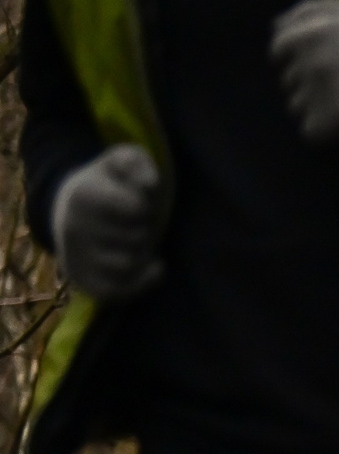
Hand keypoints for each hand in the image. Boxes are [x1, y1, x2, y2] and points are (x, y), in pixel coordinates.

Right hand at [51, 145, 164, 300]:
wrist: (69, 210)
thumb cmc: (108, 184)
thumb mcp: (121, 161)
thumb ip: (137, 161)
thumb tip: (150, 183)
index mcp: (83, 195)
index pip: (138, 208)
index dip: (147, 204)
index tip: (138, 201)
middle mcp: (74, 228)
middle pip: (138, 237)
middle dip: (145, 228)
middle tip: (134, 221)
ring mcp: (76, 256)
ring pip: (130, 264)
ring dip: (143, 252)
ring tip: (133, 240)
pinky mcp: (83, 281)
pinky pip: (119, 292)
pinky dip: (142, 281)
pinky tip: (154, 266)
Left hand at [270, 0, 338, 143]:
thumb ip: (307, 12)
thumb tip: (274, 28)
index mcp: (309, 34)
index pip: (278, 51)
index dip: (300, 59)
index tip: (326, 65)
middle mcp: (310, 61)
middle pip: (287, 82)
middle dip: (310, 84)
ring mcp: (322, 91)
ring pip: (297, 107)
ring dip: (317, 107)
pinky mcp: (336, 120)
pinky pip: (310, 132)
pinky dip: (325, 131)